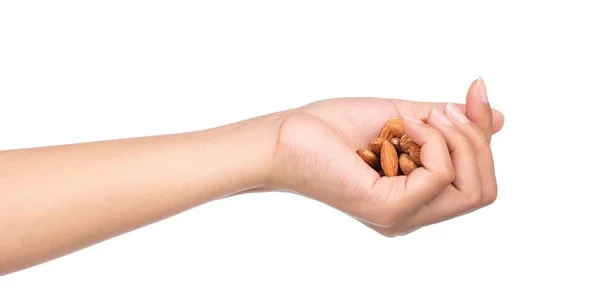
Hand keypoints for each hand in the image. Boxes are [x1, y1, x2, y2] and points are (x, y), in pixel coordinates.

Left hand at [270, 77, 502, 235]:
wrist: (289, 135)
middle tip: (441, 111)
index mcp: (418, 197)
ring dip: (457, 139)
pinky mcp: (389, 209)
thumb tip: (498, 118)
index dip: (484, 135)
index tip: (473, 92)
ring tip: (421, 118)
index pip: (478, 181)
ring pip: (472, 188)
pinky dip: (431, 139)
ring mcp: (403, 216)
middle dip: (476, 140)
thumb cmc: (336, 128)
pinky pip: (439, 174)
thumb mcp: (405, 117)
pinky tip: (403, 126)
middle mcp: (414, 214)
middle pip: (484, 190)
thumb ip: (448, 122)